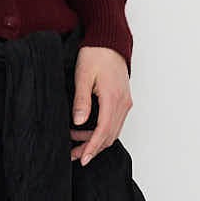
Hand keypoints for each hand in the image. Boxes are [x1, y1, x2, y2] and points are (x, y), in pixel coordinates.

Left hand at [69, 45, 130, 164]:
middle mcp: (123, 103)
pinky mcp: (123, 100)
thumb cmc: (95, 55)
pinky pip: (114, 122)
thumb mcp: (83, 76)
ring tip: (76, 144)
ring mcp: (125, 102)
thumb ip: (82, 100)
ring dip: (96, 140)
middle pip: (109, 135)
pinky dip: (102, 131)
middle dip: (92, 148)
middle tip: (75, 156)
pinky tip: (86, 131)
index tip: (83, 158)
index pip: (104, 130)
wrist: (109, 42)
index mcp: (113, 98)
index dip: (93, 147)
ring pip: (113, 130)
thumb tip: (80, 122)